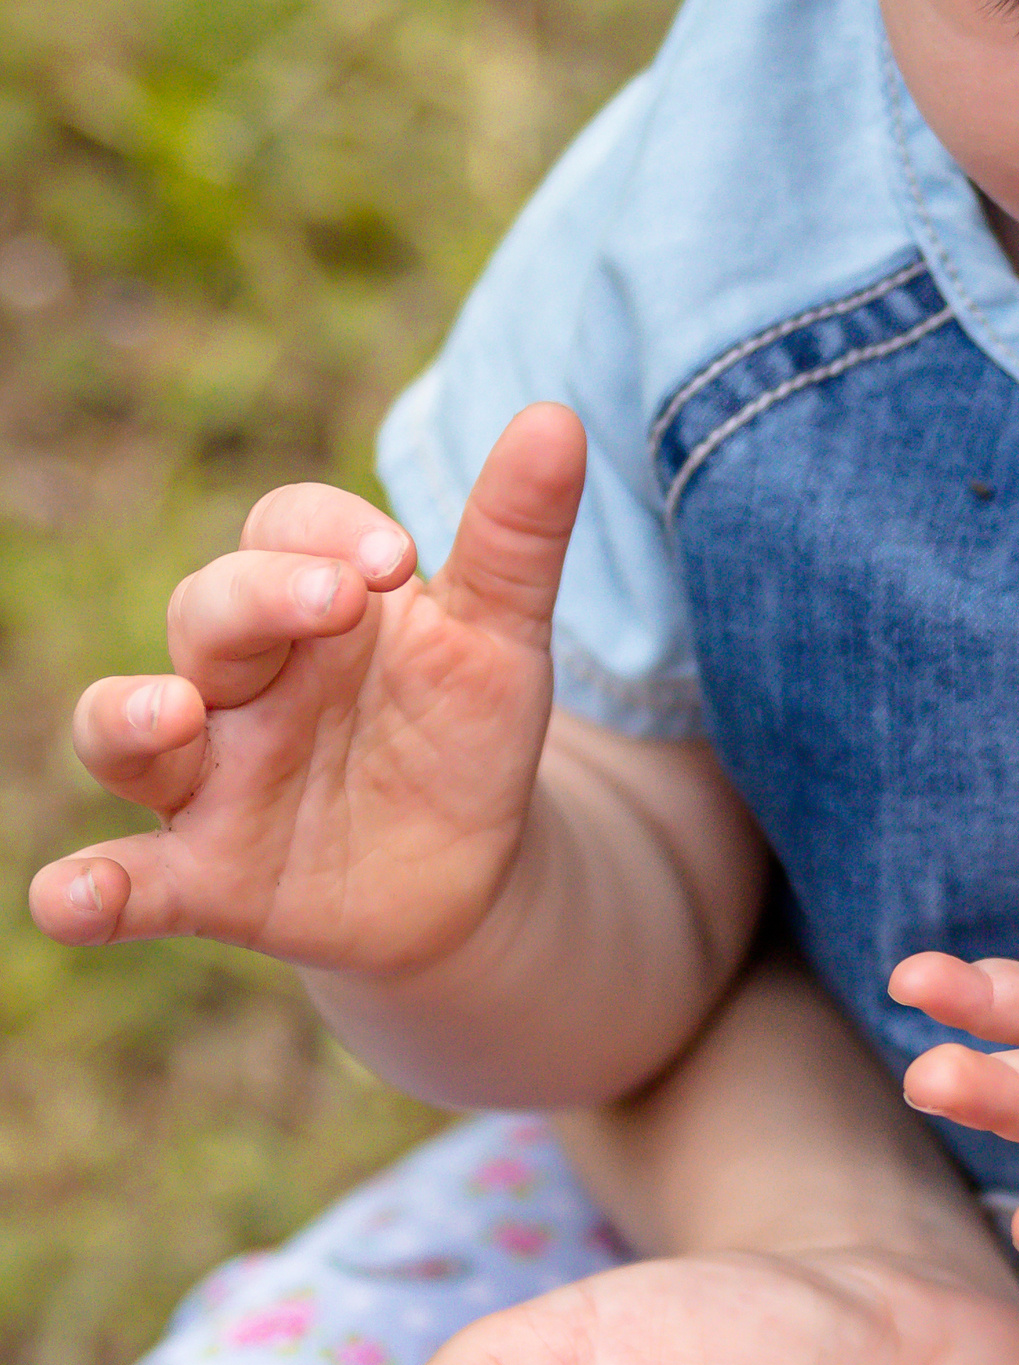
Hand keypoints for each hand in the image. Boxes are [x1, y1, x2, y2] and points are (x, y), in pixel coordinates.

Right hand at [29, 404, 582, 974]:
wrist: (470, 874)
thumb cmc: (463, 735)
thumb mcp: (504, 642)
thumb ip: (517, 540)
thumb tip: (558, 417)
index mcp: (311, 602)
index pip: (286, 529)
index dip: (329, 531)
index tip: (402, 558)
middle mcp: (240, 678)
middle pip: (210, 611)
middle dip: (258, 599)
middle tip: (332, 599)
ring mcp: (211, 777)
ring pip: (126, 729)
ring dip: (132, 718)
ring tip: (171, 713)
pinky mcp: (207, 877)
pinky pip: (129, 882)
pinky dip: (87, 891)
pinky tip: (69, 902)